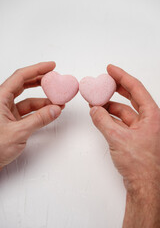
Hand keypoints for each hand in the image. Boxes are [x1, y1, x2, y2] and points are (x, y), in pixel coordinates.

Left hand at [0, 62, 62, 169]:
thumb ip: (39, 120)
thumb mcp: (18, 132)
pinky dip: (39, 112)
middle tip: (54, 79)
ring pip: (27, 100)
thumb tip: (55, 109)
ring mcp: (7, 112)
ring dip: (43, 100)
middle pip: (23, 85)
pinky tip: (50, 112)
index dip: (36, 69)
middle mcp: (2, 102)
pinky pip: (28, 112)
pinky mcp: (11, 121)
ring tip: (58, 101)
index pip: (20, 77)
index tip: (51, 66)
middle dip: (40, 81)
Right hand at [90, 64, 159, 226]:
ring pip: (124, 111)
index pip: (136, 88)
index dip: (122, 76)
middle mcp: (149, 120)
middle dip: (116, 88)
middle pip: (132, 97)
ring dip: (110, 106)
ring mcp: (142, 129)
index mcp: (152, 116)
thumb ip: (103, 121)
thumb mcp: (118, 138)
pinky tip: (100, 116)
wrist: (144, 187)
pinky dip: (110, 118)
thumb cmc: (141, 165)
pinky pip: (121, 122)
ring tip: (96, 102)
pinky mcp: (134, 138)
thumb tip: (94, 110)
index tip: (111, 69)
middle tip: (104, 81)